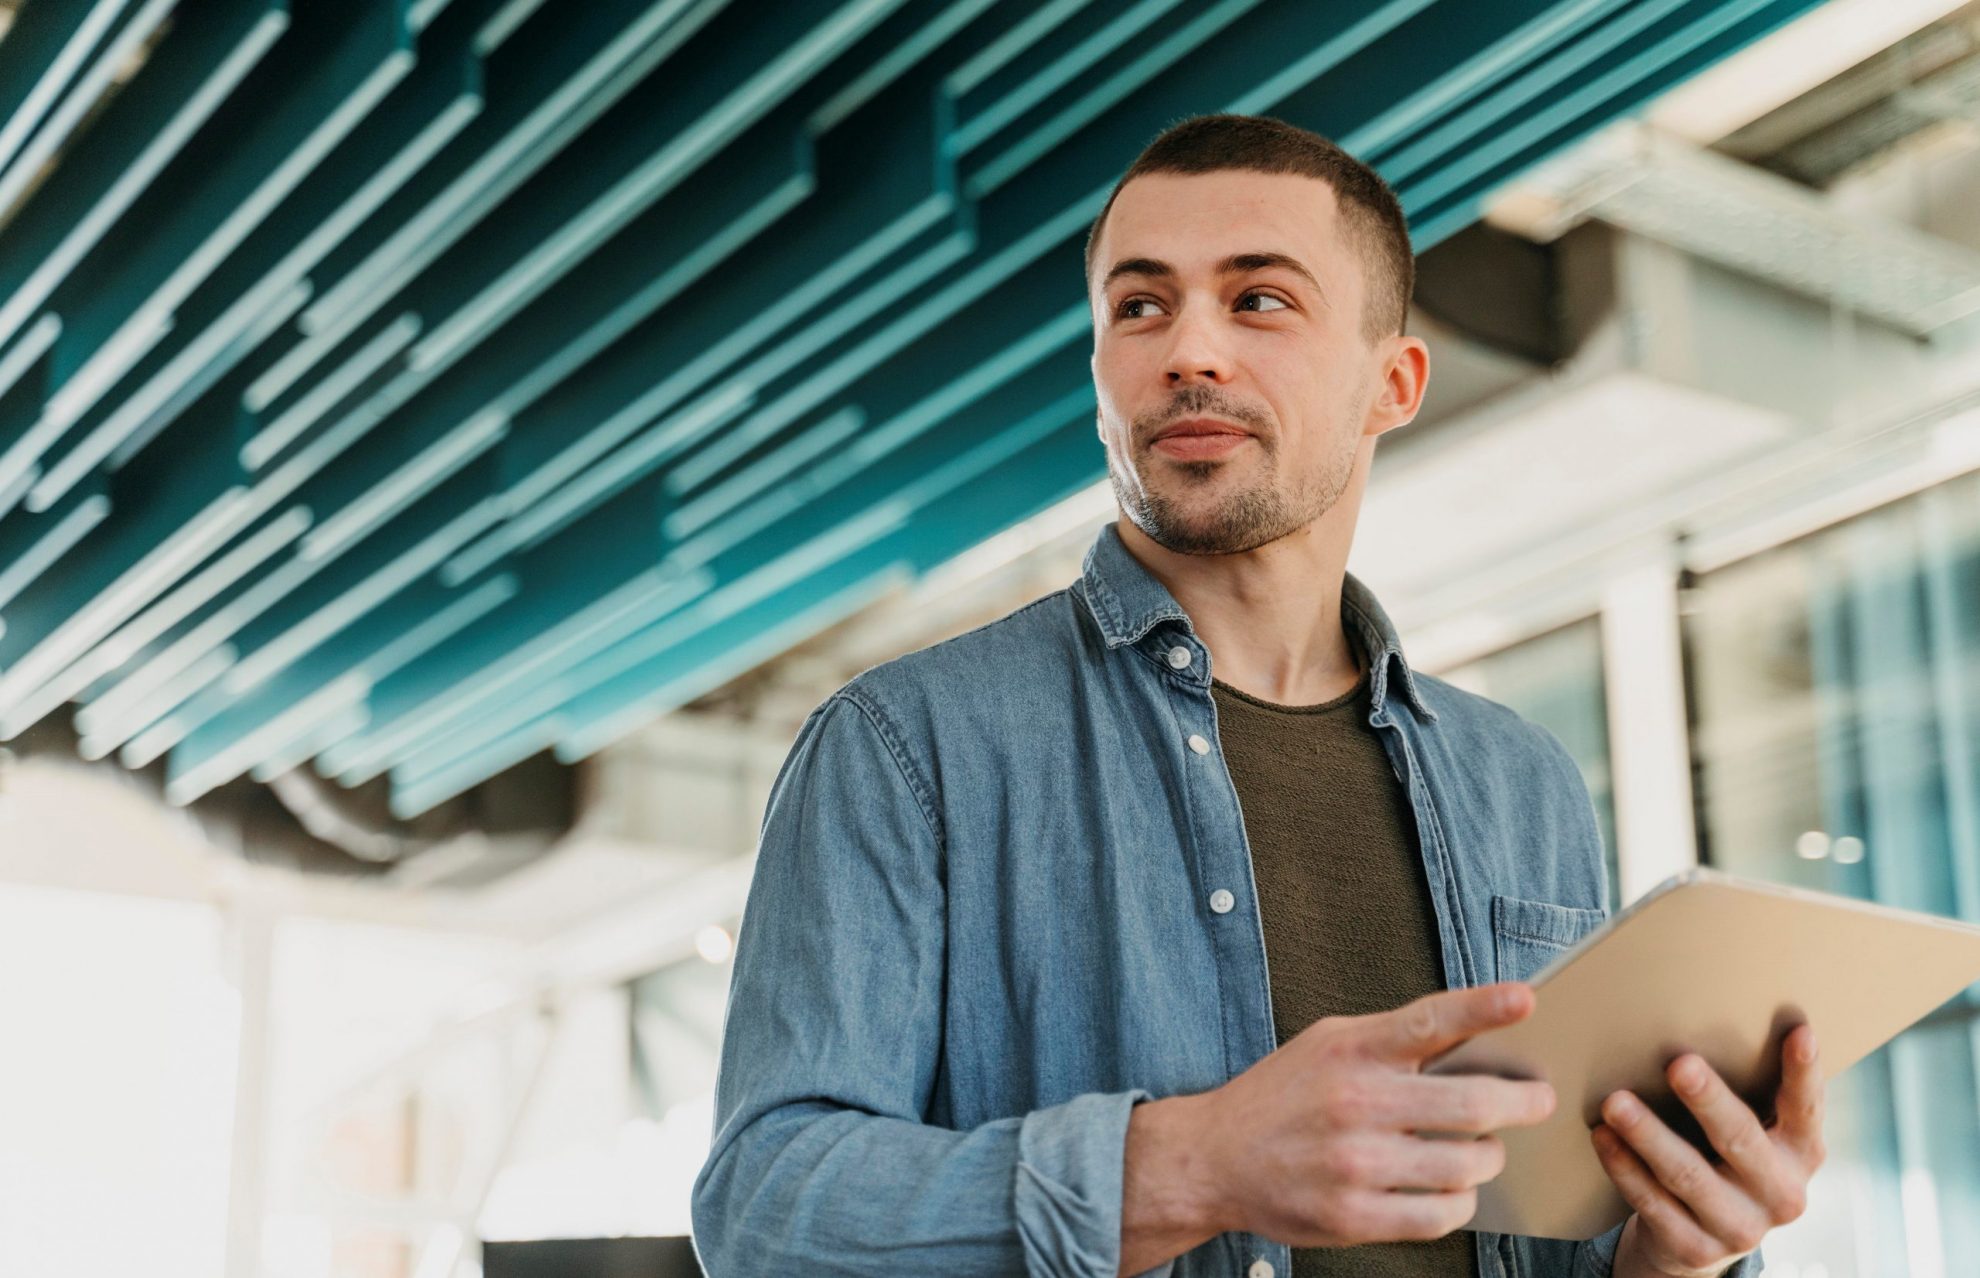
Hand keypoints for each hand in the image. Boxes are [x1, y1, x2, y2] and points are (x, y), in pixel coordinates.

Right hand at [1198, 982, 1555, 1247]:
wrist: (1214, 1157)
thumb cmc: (1281, 1097)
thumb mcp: (1329, 1044)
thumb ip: (1393, 1040)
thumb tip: (1478, 1040)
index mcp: (1351, 1050)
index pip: (1428, 1021)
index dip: (1482, 1007)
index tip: (1525, 998)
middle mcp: (1355, 1103)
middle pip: (1472, 1103)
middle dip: (1522, 1102)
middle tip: (1537, 1099)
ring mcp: (1355, 1163)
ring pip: (1468, 1164)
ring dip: (1487, 1157)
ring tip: (1479, 1149)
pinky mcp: (1354, 1215)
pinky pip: (1442, 1214)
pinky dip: (1460, 1201)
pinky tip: (1450, 1187)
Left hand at [1592, 1024, 1825, 1276]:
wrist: (1700, 1236)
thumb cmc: (1722, 1155)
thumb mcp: (1749, 1129)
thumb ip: (1743, 1088)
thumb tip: (1696, 1016)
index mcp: (1801, 1152)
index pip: (1806, 1107)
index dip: (1804, 1072)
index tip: (1799, 1031)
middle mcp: (1781, 1193)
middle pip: (1740, 1139)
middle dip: (1708, 1100)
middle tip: (1678, 1063)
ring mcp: (1741, 1227)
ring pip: (1688, 1174)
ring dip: (1648, 1135)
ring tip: (1614, 1102)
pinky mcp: (1696, 1249)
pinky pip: (1653, 1203)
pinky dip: (1625, 1168)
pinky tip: (1602, 1138)